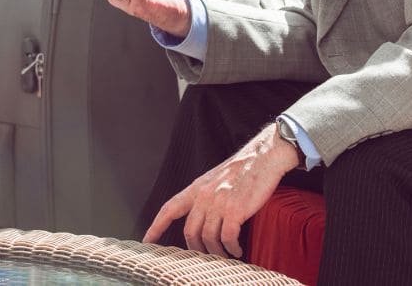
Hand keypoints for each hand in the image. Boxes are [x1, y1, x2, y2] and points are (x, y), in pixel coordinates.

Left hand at [143, 123, 299, 257]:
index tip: (148, 240)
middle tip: (206, 255)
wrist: (263, 156)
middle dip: (196, 248)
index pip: (170, 208)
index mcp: (197, 187)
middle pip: (189, 231)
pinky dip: (231, 248)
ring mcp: (219, 202)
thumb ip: (205, 195)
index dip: (157, 226)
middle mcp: (204, 195)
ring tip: (226, 254)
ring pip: (208, 237)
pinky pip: (227, 237)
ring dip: (216, 251)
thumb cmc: (243, 168)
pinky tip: (237, 250)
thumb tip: (200, 216)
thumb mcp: (216, 179)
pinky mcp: (235, 209)